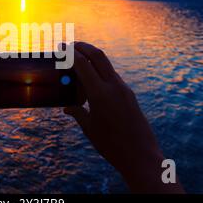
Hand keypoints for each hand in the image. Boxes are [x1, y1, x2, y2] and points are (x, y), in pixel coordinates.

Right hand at [65, 42, 183, 192]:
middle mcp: (114, 87)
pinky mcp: (129, 95)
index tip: (61, 46)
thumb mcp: (89, 128)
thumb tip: (67, 107)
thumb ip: (77, 113)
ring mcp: (124, 89)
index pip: (83, 64)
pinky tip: (92, 82)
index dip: (71, 53)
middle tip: (71, 45)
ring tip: (79, 63)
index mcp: (100, 94)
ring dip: (92, 59)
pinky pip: (112, 77)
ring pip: (106, 65)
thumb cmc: (112, 145)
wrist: (141, 157)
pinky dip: (100, 72)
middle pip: (98, 56)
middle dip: (84, 47)